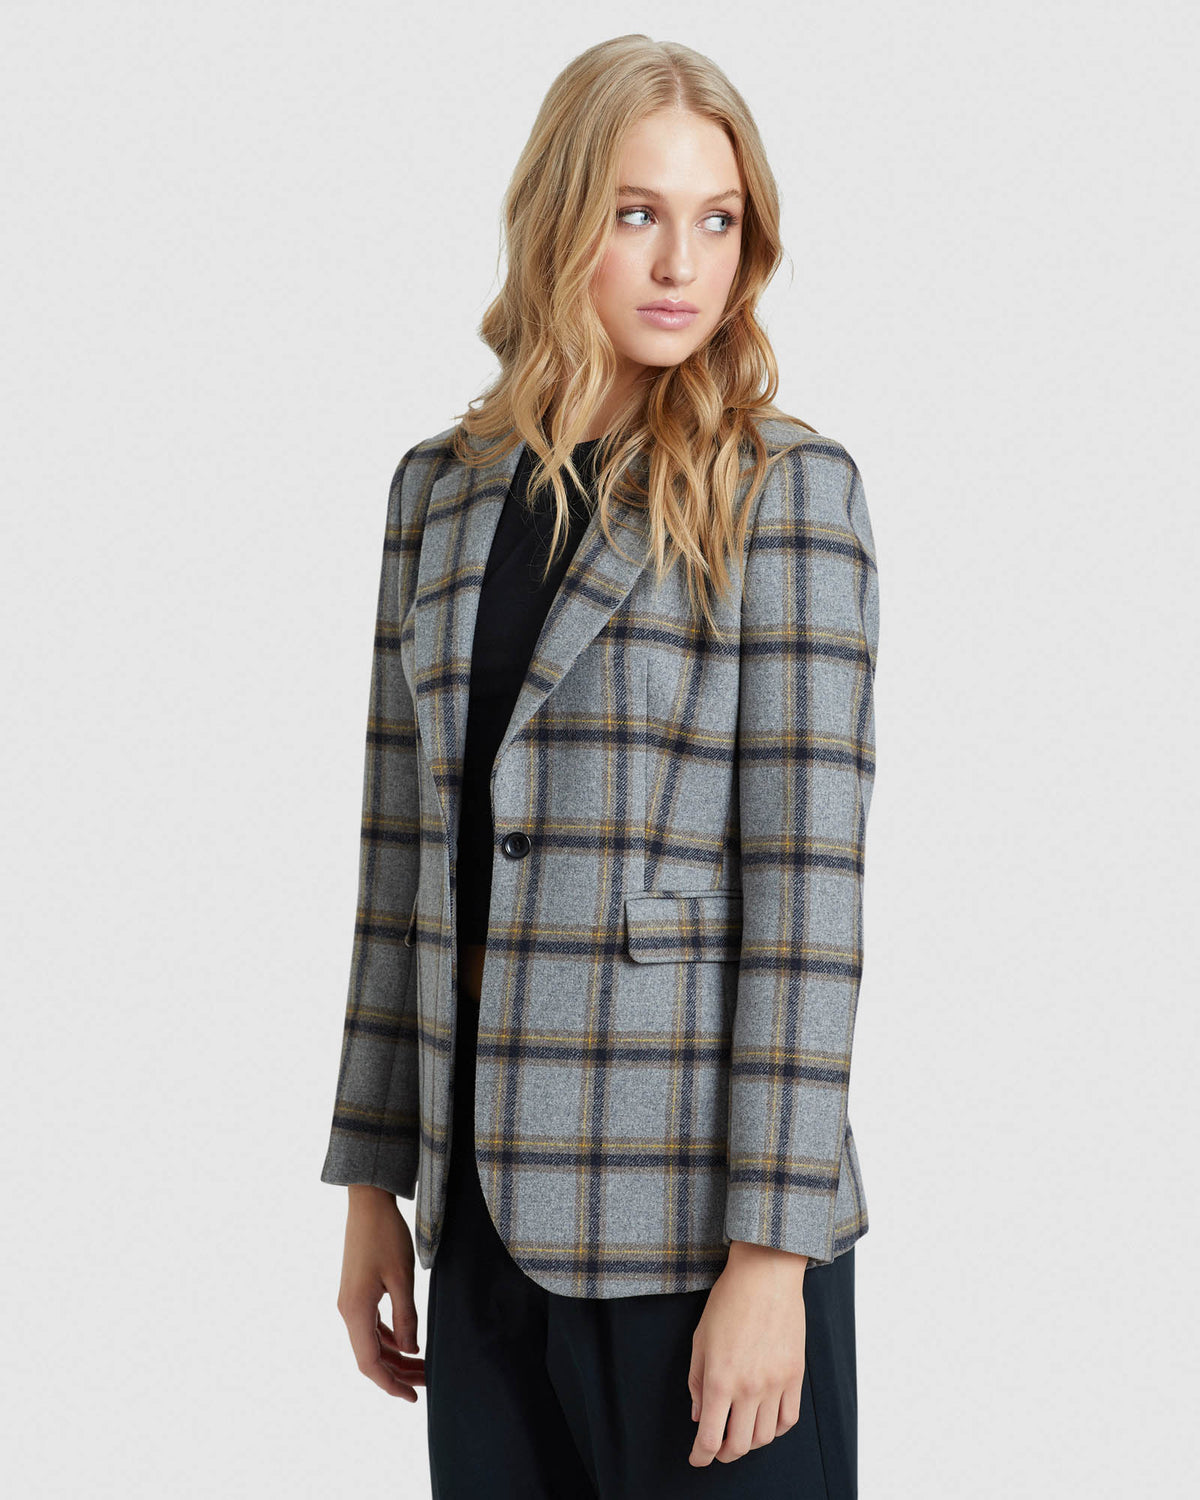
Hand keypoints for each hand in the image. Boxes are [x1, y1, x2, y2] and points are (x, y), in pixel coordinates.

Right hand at [336, 1185, 424, 1401]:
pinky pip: (371, 1326)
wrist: (368, 1204)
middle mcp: (348, 1311)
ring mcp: (350, 1302)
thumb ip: (406, 1316)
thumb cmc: (386, 1235)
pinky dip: (390, 1339)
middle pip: (371, 1357)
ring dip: (395, 1357)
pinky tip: (408, 1343)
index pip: (370, 1363)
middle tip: (426, 1383)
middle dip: (398, 1374)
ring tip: (422, 1367)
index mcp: (356, 1311)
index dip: (391, 1384)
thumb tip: (411, 1350)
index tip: (413, 1397)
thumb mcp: (402, 1277)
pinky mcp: (356, 1293)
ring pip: (372, 1343)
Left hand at [686, 1240, 807, 1465]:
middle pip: (739, 1445)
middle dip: (723, 1454)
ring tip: (740, 1432)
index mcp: (720, 1379)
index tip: (697, 1460)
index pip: (710, 1437)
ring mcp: (776, 1384)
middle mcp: (749, 1388)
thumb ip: (697, 1382)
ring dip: (749, 1442)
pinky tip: (765, 1420)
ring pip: (765, 1437)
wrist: (765, 1276)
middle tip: (716, 1448)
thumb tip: (700, 1416)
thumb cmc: (728, 1302)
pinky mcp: (795, 1376)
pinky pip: (789, 1419)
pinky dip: (776, 1428)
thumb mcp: (700, 1340)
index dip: (701, 1456)